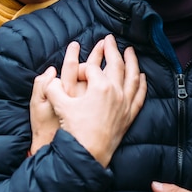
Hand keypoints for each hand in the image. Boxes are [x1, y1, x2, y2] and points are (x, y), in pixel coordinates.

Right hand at [43, 34, 146, 166]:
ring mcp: (125, 103)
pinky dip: (142, 84)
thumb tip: (50, 79)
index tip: (73, 72)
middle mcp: (116, 91)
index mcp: (99, 86)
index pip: (90, 68)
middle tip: (110, 39)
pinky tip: (142, 77)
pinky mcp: (129, 115)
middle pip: (116, 64)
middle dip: (112, 49)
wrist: (88, 153)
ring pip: (133, 77)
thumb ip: (52, 88)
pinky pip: (139, 95)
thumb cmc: (75, 130)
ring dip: (132, 62)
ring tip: (130, 51)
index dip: (79, 67)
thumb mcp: (60, 105)